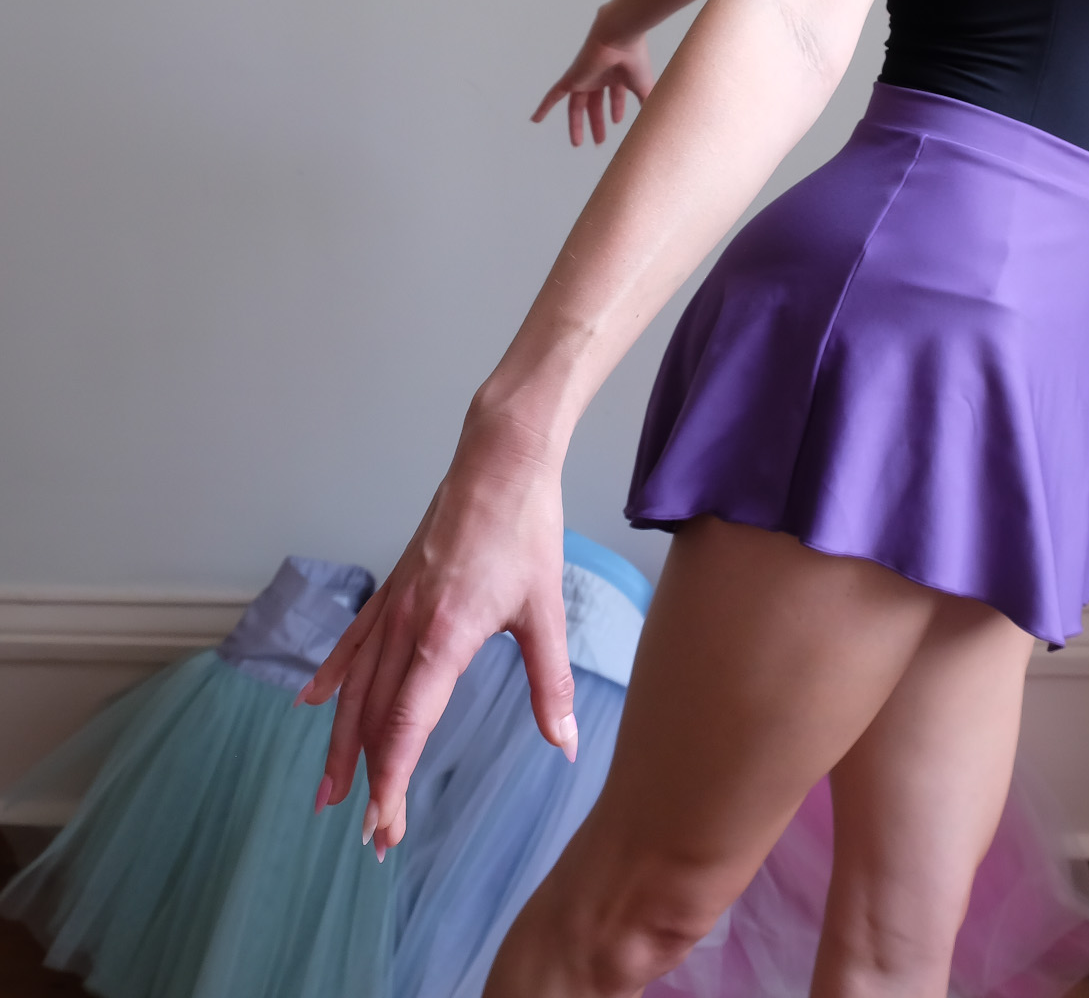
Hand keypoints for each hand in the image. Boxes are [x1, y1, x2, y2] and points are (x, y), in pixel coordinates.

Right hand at [294, 408, 575, 858]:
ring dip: (341, 742)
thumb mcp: (546, 608)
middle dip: (369, 780)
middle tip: (367, 835)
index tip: (384, 827)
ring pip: (355, 687)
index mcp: (443, 636)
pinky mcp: (393, 588)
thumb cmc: (527, 529)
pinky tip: (313, 704)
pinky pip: (353, 642)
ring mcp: (394, 605)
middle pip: (375, 717)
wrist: (499, 460)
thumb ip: (551, 682)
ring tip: (329, 792)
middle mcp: (407, 625)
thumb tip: (566, 744)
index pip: (406, 726)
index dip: (392, 781)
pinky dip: (332, 677)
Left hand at [532, 19, 653, 145]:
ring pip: (576, 105)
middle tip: (599, 142)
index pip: (613, 96)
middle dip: (597, 123)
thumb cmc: (634, 59)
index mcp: (616, 76)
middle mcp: (599, 76)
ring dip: (577, 124)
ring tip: (578, 143)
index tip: (616, 122)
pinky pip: (554, 95)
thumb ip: (645, 103)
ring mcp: (584, 78)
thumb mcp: (643, 87)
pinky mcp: (571, 78)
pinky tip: (535, 120)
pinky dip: (544, 107)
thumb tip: (651, 120)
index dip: (615, 110)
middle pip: (594, 104)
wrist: (621, 37)